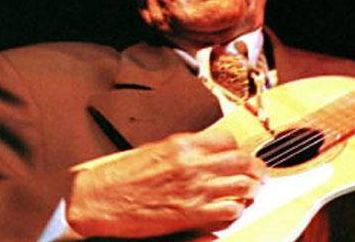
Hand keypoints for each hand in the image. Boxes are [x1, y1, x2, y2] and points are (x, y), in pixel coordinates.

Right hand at [66, 129, 265, 237]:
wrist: (98, 199)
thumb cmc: (121, 176)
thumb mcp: (156, 150)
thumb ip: (185, 150)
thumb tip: (206, 152)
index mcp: (183, 145)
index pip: (228, 140)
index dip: (236, 149)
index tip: (237, 156)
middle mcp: (193, 164)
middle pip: (242, 161)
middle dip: (254, 168)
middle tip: (257, 173)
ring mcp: (194, 189)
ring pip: (242, 185)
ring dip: (249, 189)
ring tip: (249, 192)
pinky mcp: (191, 214)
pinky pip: (229, 210)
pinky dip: (235, 210)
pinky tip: (231, 210)